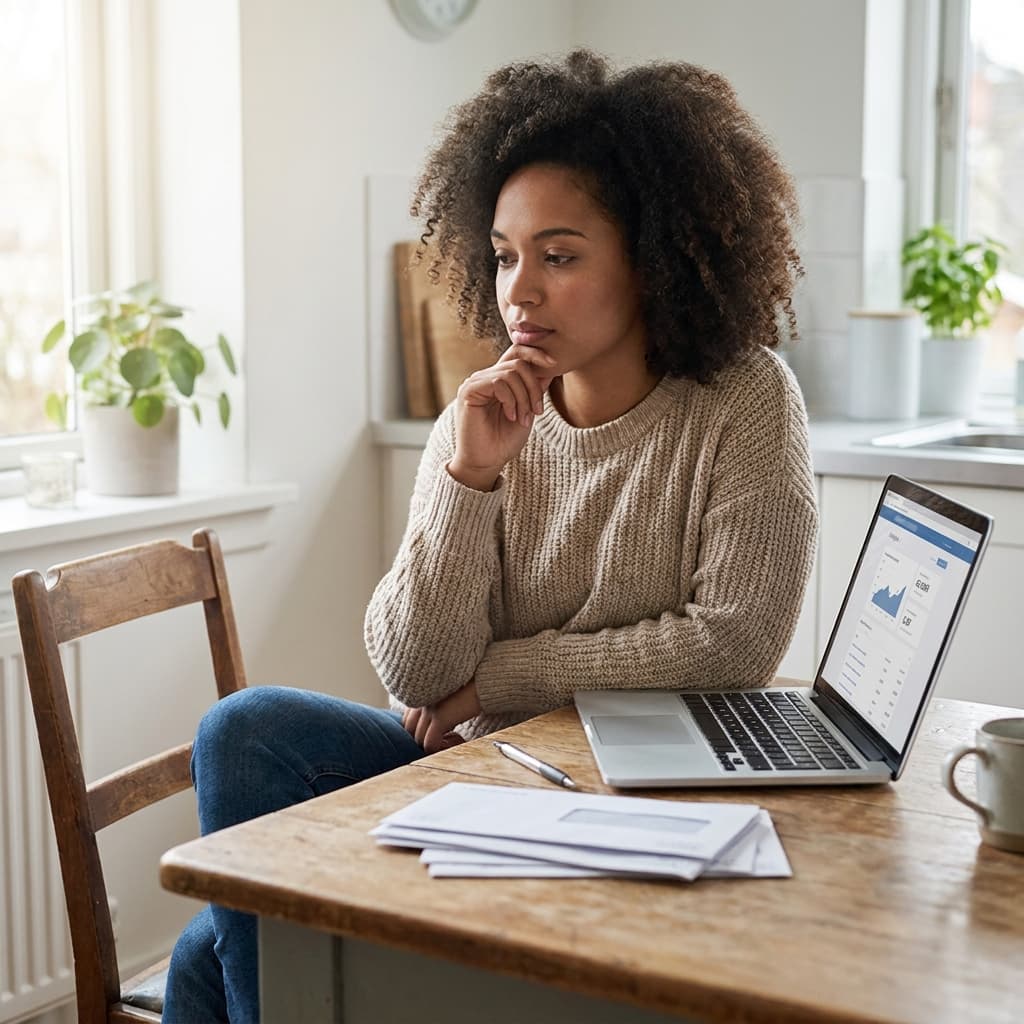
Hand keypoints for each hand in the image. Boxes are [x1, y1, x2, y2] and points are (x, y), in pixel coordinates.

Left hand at [402, 681, 480, 753]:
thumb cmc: (470, 685)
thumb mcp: (446, 692)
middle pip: (410, 730)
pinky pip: (430, 743)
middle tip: (445, 737)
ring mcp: (428, 708)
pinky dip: (440, 748)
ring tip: (453, 738)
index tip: (437, 730)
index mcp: (420, 691)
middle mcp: (421, 698)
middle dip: (424, 738)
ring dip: (434, 744)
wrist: (485, 679)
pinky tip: (456, 739)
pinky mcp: (440, 717)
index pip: (407, 719)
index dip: (420, 729)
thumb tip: (437, 724)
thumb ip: (435, 703)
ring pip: (419, 739)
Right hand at [447, 344, 556, 490]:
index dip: (536, 353)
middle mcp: (485, 377)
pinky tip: (511, 416)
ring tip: (523, 419)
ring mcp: (476, 382)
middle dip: (534, 387)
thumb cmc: (503, 442)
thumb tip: (549, 368)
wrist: (485, 463)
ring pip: (511, 373)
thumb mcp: (527, 412)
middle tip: (537, 412)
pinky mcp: (468, 390)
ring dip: (524, 397)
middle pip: (518, 362)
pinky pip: (498, 382)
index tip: (555, 364)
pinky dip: (511, 400)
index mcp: (498, 380)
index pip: (516, 352)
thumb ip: (534, 390)